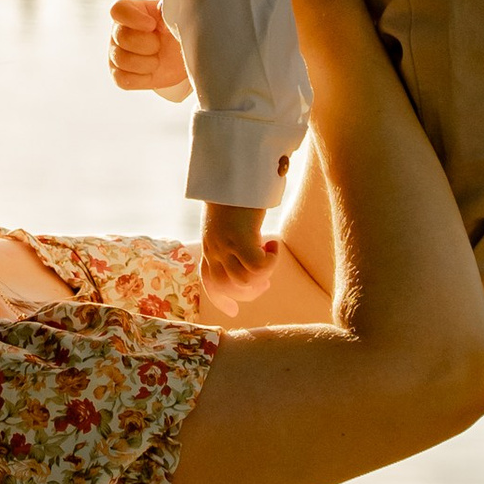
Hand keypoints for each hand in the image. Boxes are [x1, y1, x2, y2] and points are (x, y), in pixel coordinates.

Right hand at [109, 0, 192, 99]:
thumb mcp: (177, 16)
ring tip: (158, 59)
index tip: (152, 25)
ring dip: (147, 63)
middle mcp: (118, 30)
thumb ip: (169, 9)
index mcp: (131, 10)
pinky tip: (151, 71)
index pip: (118, 9)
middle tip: (160, 45)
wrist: (181, 56)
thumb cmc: (177, 31)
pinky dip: (142, 78)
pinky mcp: (118, 74)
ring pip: (121, 60)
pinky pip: (123, 79)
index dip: (134, 18)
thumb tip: (161, 10)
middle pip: (121, 37)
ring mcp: (116, 53)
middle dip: (148, 44)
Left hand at [199, 199, 275, 319]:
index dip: (221, 300)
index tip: (233, 312)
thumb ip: (232, 238)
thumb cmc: (235, 192)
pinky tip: (274, 245)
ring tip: (270, 257)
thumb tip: (251, 250)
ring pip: (244, 281)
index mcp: (209, 246)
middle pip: (229, 288)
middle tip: (265, 281)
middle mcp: (214, 248)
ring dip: (262, 277)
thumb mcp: (228, 221)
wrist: (233, 172)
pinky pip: (257, 266)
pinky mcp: (240, 238)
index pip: (210, 282)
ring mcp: (225, 244)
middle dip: (249, 292)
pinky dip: (270, 263)